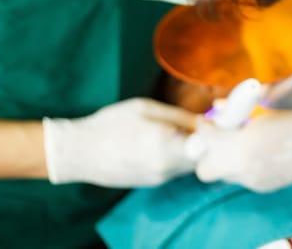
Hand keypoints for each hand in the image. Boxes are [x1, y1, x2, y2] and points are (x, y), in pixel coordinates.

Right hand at [43, 98, 196, 187]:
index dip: (210, 131)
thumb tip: (203, 120)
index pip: (207, 142)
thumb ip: (178, 116)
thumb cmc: (111, 123)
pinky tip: (156, 146)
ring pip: (188, 165)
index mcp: (166, 142)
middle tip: (190, 126)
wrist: (80, 153)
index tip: (204, 121)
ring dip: (187, 151)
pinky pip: (173, 170)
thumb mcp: (146, 108)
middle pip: (201, 156)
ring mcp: (159, 177)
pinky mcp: (151, 183)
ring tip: (169, 135)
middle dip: (201, 141)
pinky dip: (174, 159)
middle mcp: (166, 164)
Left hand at [194, 110, 291, 192]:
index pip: (208, 139)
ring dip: (223, 160)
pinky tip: (254, 153)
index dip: (204, 128)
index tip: (208, 121)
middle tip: (216, 139)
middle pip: (205, 169)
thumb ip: (238, 111)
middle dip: (206, 154)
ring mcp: (252, 180)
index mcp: (244, 144)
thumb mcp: (265, 113)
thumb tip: (218, 106)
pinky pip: (239, 177)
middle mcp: (244, 167)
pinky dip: (240, 165)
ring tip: (237, 144)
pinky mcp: (260, 187)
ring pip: (222, 174)